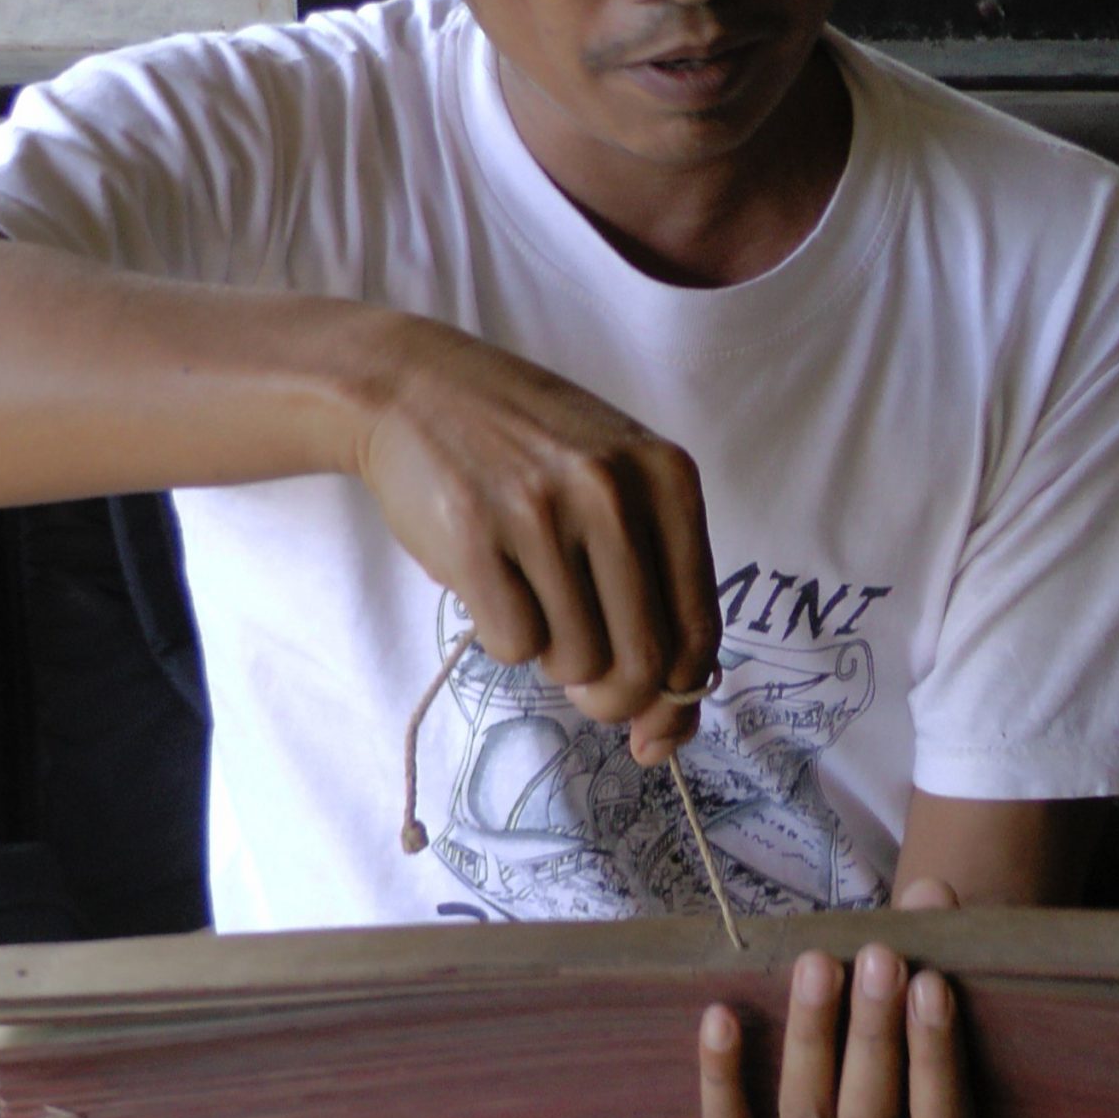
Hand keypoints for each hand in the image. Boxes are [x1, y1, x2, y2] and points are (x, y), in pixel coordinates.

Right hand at [354, 316, 720, 763]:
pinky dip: (504, 637)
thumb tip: (669, 720)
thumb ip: (656, 584)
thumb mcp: (616, 486)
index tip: (656, 729)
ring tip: (533, 599)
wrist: (419, 389)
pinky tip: (494, 585)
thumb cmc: (529, 453)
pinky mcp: (475, 536)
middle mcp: (612, 491)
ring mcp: (541, 512)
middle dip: (614, 700)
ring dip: (553, 657)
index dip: (680, 700)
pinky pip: (513, 645)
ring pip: (575, 662)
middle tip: (588, 694)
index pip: (699, 628)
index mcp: (667, 480)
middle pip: (642, 662)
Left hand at [699, 879, 978, 1117]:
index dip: (936, 1058)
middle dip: (874, 1037)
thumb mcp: (943, 1099)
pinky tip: (722, 1016)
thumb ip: (937, 1001)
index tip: (933, 984)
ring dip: (812, 1039)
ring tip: (820, 966)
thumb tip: (932, 894)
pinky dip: (723, 1078)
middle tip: (881, 957)